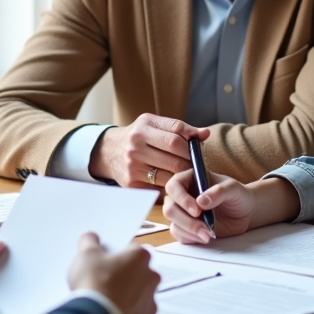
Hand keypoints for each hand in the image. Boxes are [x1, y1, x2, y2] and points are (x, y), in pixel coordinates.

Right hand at [67, 232, 159, 313]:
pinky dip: (127, 312)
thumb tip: (91, 238)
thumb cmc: (95, 284)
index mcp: (140, 256)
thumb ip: (90, 241)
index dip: (117, 255)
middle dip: (125, 275)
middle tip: (105, 279)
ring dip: (128, 294)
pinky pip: (137, 312)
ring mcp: (150, 299)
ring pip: (140, 293)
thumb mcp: (85, 254)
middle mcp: (151, 276)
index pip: (132, 249)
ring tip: (107, 298)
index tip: (105, 260)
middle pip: (138, 271)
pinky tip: (111, 313)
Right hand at [89, 113, 208, 188]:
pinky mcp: (131, 183)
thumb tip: (205, 133)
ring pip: (169, 177)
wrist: (109, 151)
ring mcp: (132, 167)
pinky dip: (170, 188)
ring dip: (183, 179)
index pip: (175, 138)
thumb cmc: (139, 136)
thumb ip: (180, 128)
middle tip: (198, 167)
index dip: (191, 146)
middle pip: (174, 159)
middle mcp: (135, 147)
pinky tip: (175, 185)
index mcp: (143, 128)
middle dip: (190, 165)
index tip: (198, 152)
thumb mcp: (154, 124)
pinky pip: (159, 189)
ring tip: (189, 176)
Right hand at [162, 170, 254, 243]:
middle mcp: (183, 196)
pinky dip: (192, 238)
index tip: (197, 210)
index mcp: (190, 179)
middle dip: (186, 221)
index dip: (181, 199)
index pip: (174, 186)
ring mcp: (183, 213)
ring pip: (173, 223)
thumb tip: (201, 201)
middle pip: (169, 208)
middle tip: (205, 228)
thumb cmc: (238, 195)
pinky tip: (206, 237)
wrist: (245, 213)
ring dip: (190, 231)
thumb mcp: (233, 189)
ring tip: (209, 234)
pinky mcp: (187, 228)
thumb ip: (219, 192)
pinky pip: (180, 235)